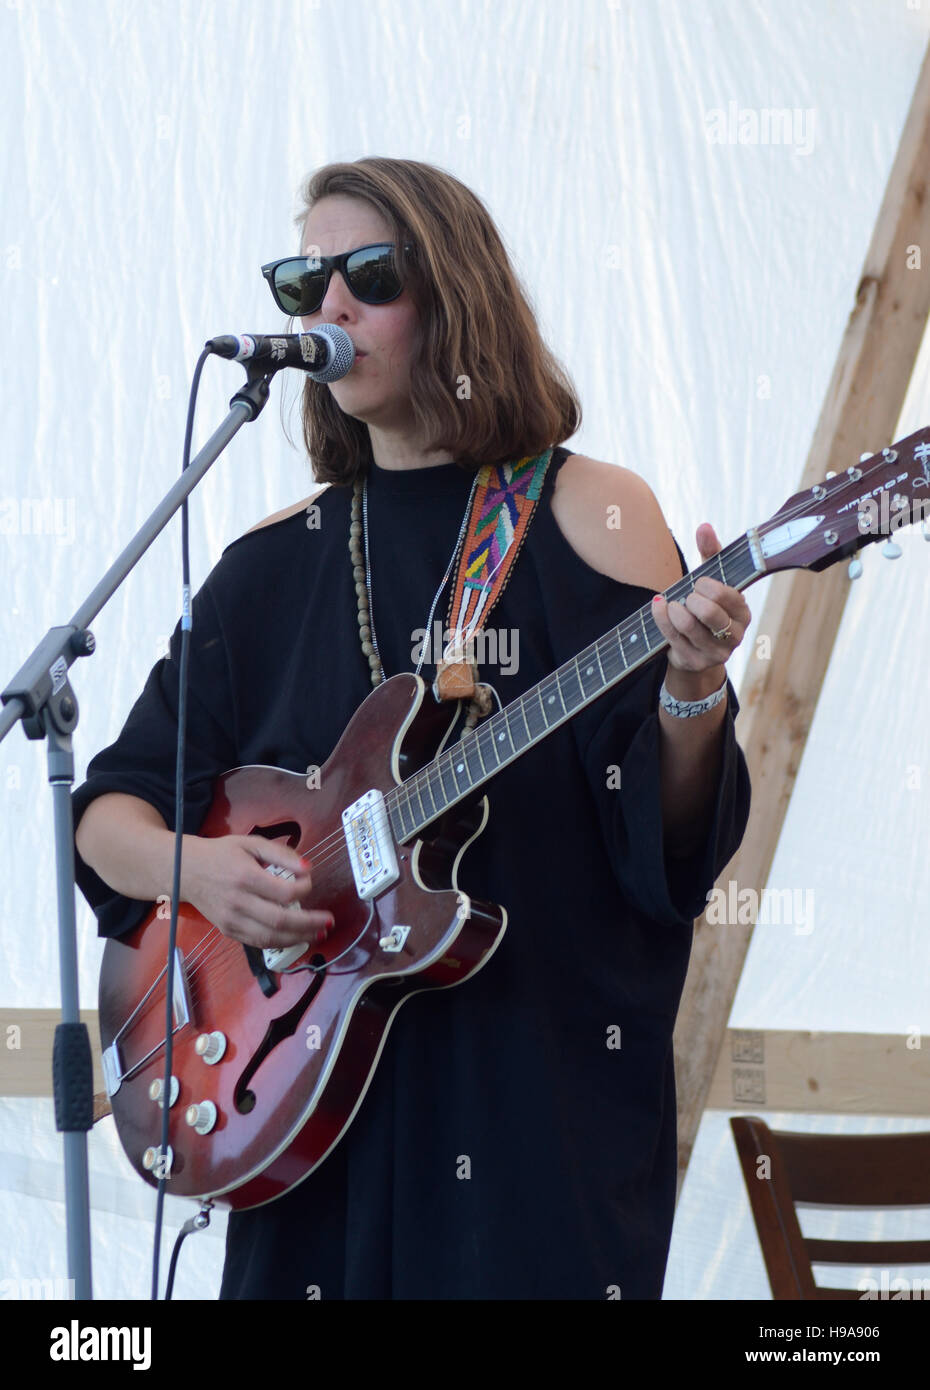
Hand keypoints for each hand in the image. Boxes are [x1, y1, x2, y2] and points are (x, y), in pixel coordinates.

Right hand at [179, 834, 334, 950]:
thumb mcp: (251, 843)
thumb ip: (281, 854)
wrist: (187, 870)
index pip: (284, 891)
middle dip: (309, 924)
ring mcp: (232, 920)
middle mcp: (238, 902)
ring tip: (318, 934)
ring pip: (270, 937)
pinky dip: (279, 943)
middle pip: (280, 920)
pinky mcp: (228, 930)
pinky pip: (258, 942)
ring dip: (298, 938)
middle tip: (328, 922)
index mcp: (245, 877)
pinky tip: (295, 938)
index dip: (304, 889)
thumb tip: (307, 868)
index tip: (310, 882)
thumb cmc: (222, 854)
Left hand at [651, 523, 750, 681]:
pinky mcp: (695, 662)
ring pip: (690, 626)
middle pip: (710, 612)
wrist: (695, 651)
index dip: (707, 586)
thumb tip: (704, 526)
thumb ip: (710, 553)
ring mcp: (716, 652)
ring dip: (674, 610)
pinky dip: (662, 619)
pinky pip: (673, 637)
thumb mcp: (711, 580)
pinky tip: (659, 608)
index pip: (727, 595)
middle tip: (687, 595)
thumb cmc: (705, 607)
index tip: (698, 582)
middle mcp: (735, 635)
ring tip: (671, 603)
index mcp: (743, 612)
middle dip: (691, 599)